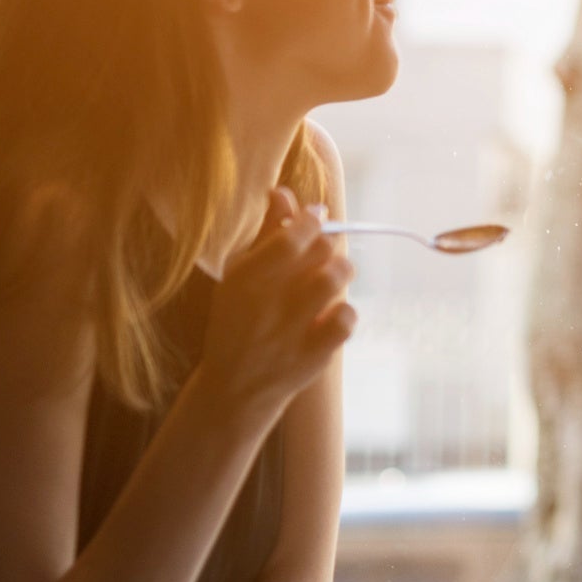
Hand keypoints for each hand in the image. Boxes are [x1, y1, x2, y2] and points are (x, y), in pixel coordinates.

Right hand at [197, 187, 355, 419]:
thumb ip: (266, 235)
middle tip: (322, 251)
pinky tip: (330, 313)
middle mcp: (267, 304)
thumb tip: (283, 193)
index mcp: (244, 279)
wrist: (234, 388)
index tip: (317, 216)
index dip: (312, 219)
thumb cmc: (239, 319)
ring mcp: (291, 331)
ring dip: (340, 271)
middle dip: (328, 243)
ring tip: (330, 277)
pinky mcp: (312, 355)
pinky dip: (344, 312)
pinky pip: (347, 318)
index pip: (291, 236)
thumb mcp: (240, 276)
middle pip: (322, 250)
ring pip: (337, 277)